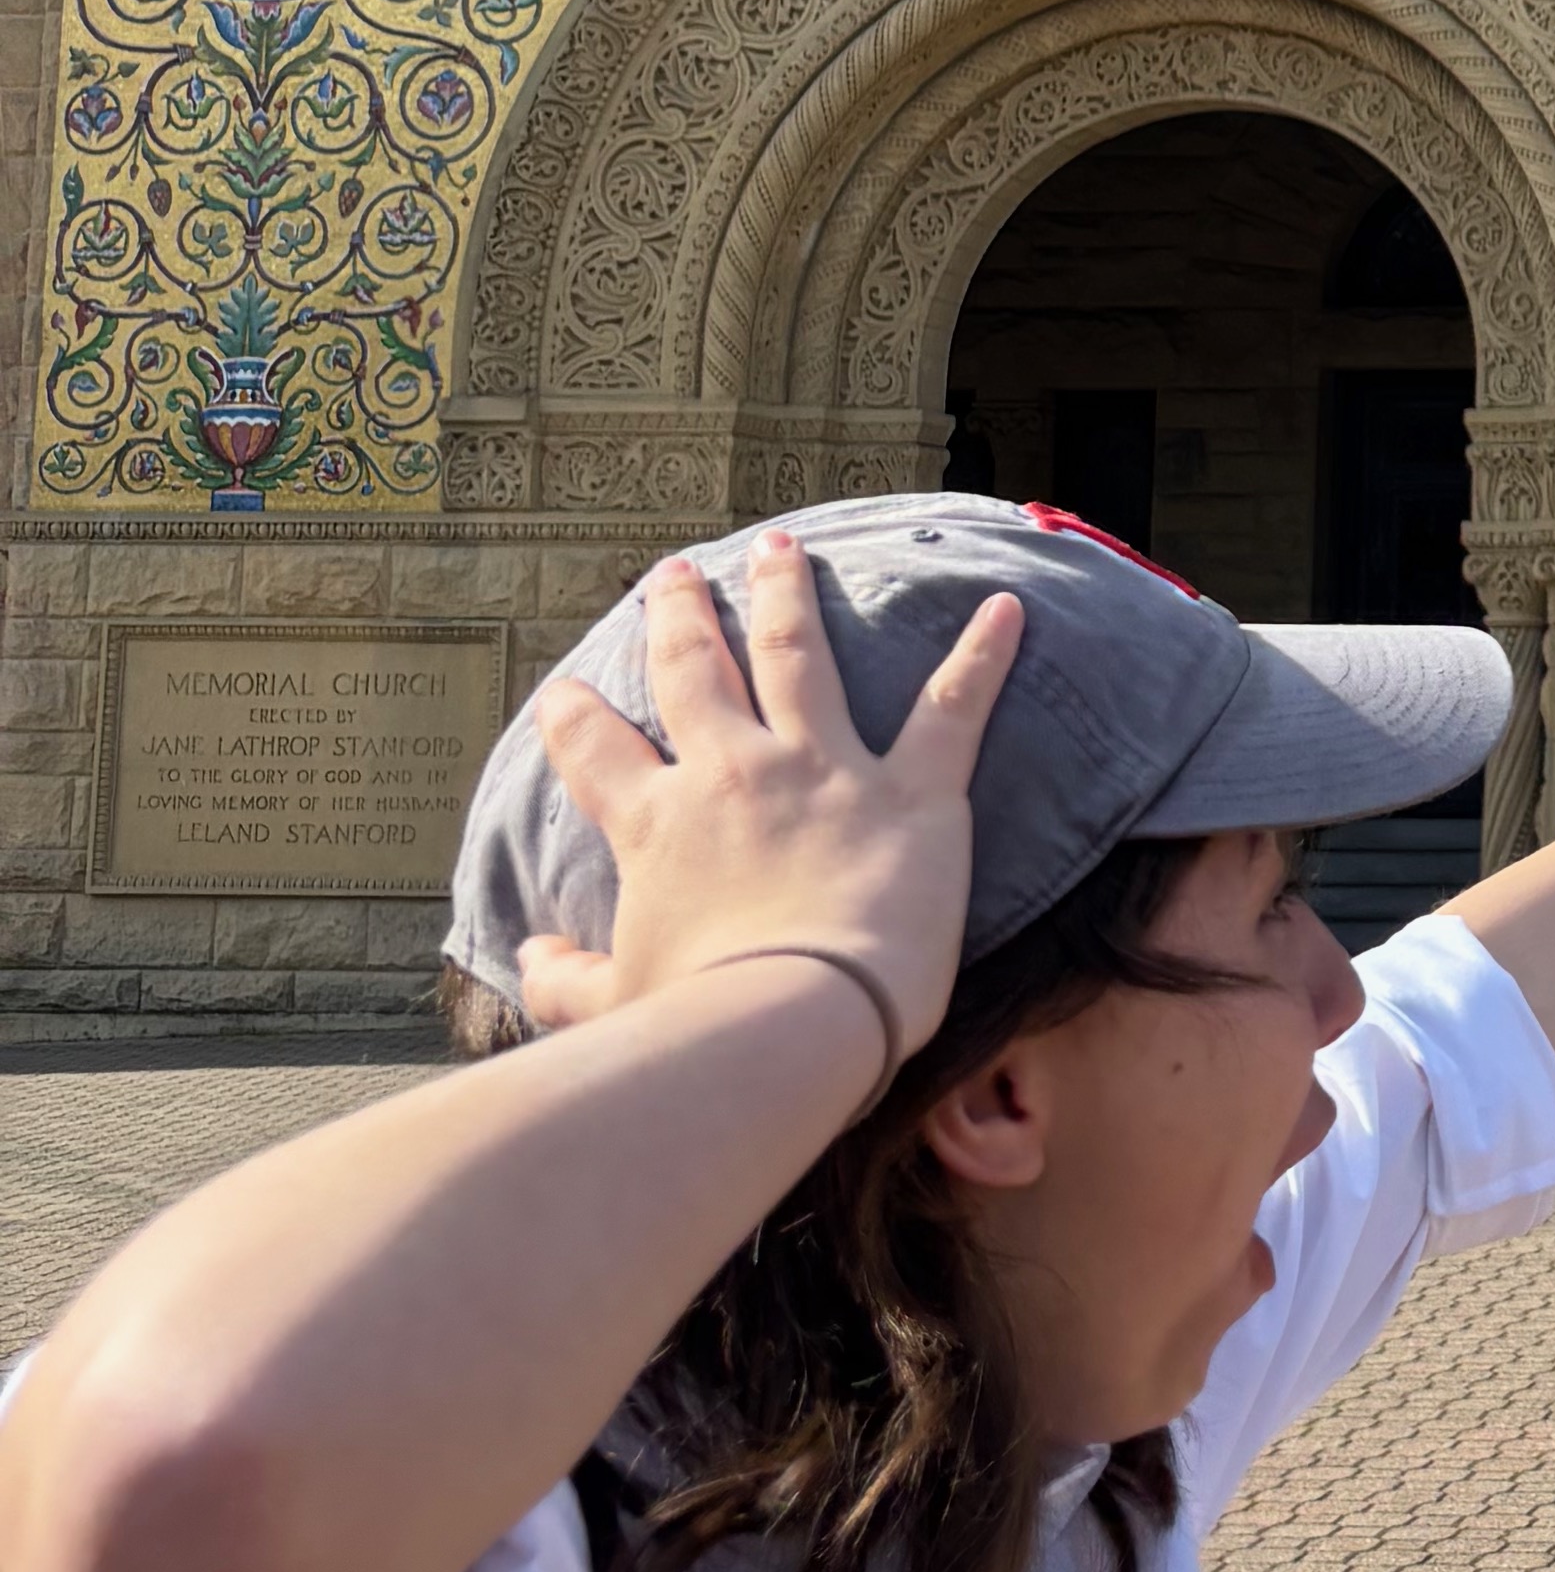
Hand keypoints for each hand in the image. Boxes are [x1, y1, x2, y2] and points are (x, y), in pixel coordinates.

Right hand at [512, 531, 1023, 1061]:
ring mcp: (823, 769)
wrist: (799, 1021)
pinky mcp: (910, 790)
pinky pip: (952, 708)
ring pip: (798, 653)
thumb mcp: (611, 1007)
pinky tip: (1007, 610)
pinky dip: (983, 656)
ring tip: (781, 547)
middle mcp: (733, 774)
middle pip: (694, 670)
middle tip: (674, 573)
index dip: (575, 719)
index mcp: (659, 826)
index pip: (597, 752)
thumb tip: (530, 963)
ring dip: (786, 594)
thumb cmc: (701, 1025)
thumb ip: (566, 980)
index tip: (567, 693)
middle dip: (680, 614)